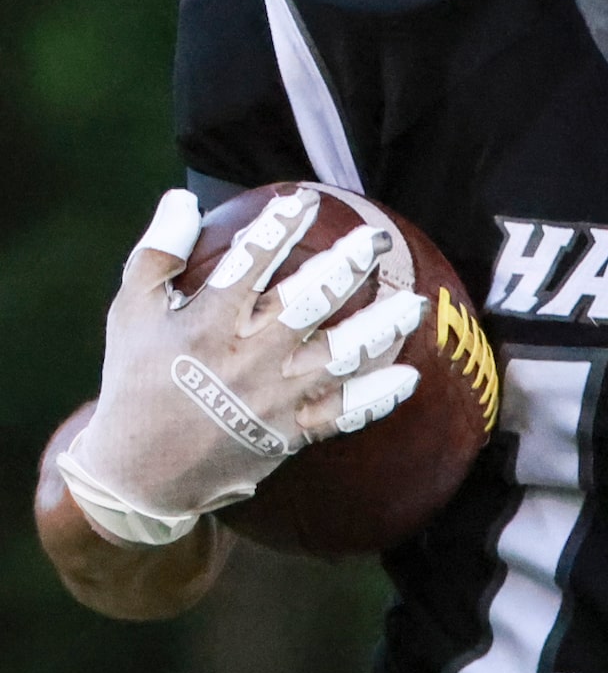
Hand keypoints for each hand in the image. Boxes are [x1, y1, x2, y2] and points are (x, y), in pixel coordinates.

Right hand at [57, 187, 422, 545]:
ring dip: (380, 329)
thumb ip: (157, 253)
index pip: (252, 261)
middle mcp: (249, 358)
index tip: (306, 201)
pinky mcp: (289, 435)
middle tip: (377, 240)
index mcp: (209, 324)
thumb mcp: (129, 312)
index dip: (281, 226)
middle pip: (310, 302)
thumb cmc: (135, 381)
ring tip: (414, 304)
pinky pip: (343, 415)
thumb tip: (184, 198)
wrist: (139, 474)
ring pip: (340, 357)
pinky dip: (377, 398)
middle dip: (347, 265)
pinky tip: (409, 378)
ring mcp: (274, 399)